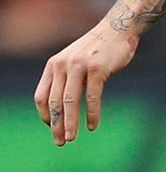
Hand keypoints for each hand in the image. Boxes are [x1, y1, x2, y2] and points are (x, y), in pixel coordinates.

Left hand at [35, 23, 137, 145]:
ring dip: (70, 122)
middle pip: (54, 102)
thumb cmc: (98, 49)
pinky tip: (92, 126)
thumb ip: (67, 79)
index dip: (45, 115)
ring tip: (70, 138)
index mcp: (54, 65)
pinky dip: (92, 113)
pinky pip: (92, 96)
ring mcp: (80, 66)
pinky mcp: (98, 69)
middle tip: (60, 141)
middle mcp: (63, 65)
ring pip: (70, 101)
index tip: (52, 128)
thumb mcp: (75, 61)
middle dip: (56, 124)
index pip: (42, 96)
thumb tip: (62, 107)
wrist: (118, 29)